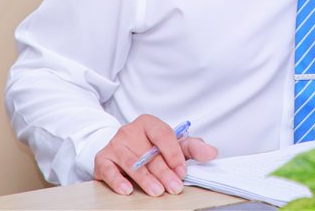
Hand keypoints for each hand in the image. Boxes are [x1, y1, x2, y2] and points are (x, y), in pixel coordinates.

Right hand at [93, 115, 216, 196]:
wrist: (120, 149)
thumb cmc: (148, 147)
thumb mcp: (172, 144)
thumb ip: (192, 148)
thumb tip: (211, 152)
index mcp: (148, 123)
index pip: (163, 135)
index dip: (174, 154)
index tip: (183, 171)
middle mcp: (129, 131)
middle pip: (148, 153)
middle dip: (164, 172)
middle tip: (175, 187)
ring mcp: (115, 144)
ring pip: (131, 163)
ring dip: (145, 179)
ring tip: (157, 191)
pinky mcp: (102, 159)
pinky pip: (109, 170)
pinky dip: (117, 180)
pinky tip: (127, 189)